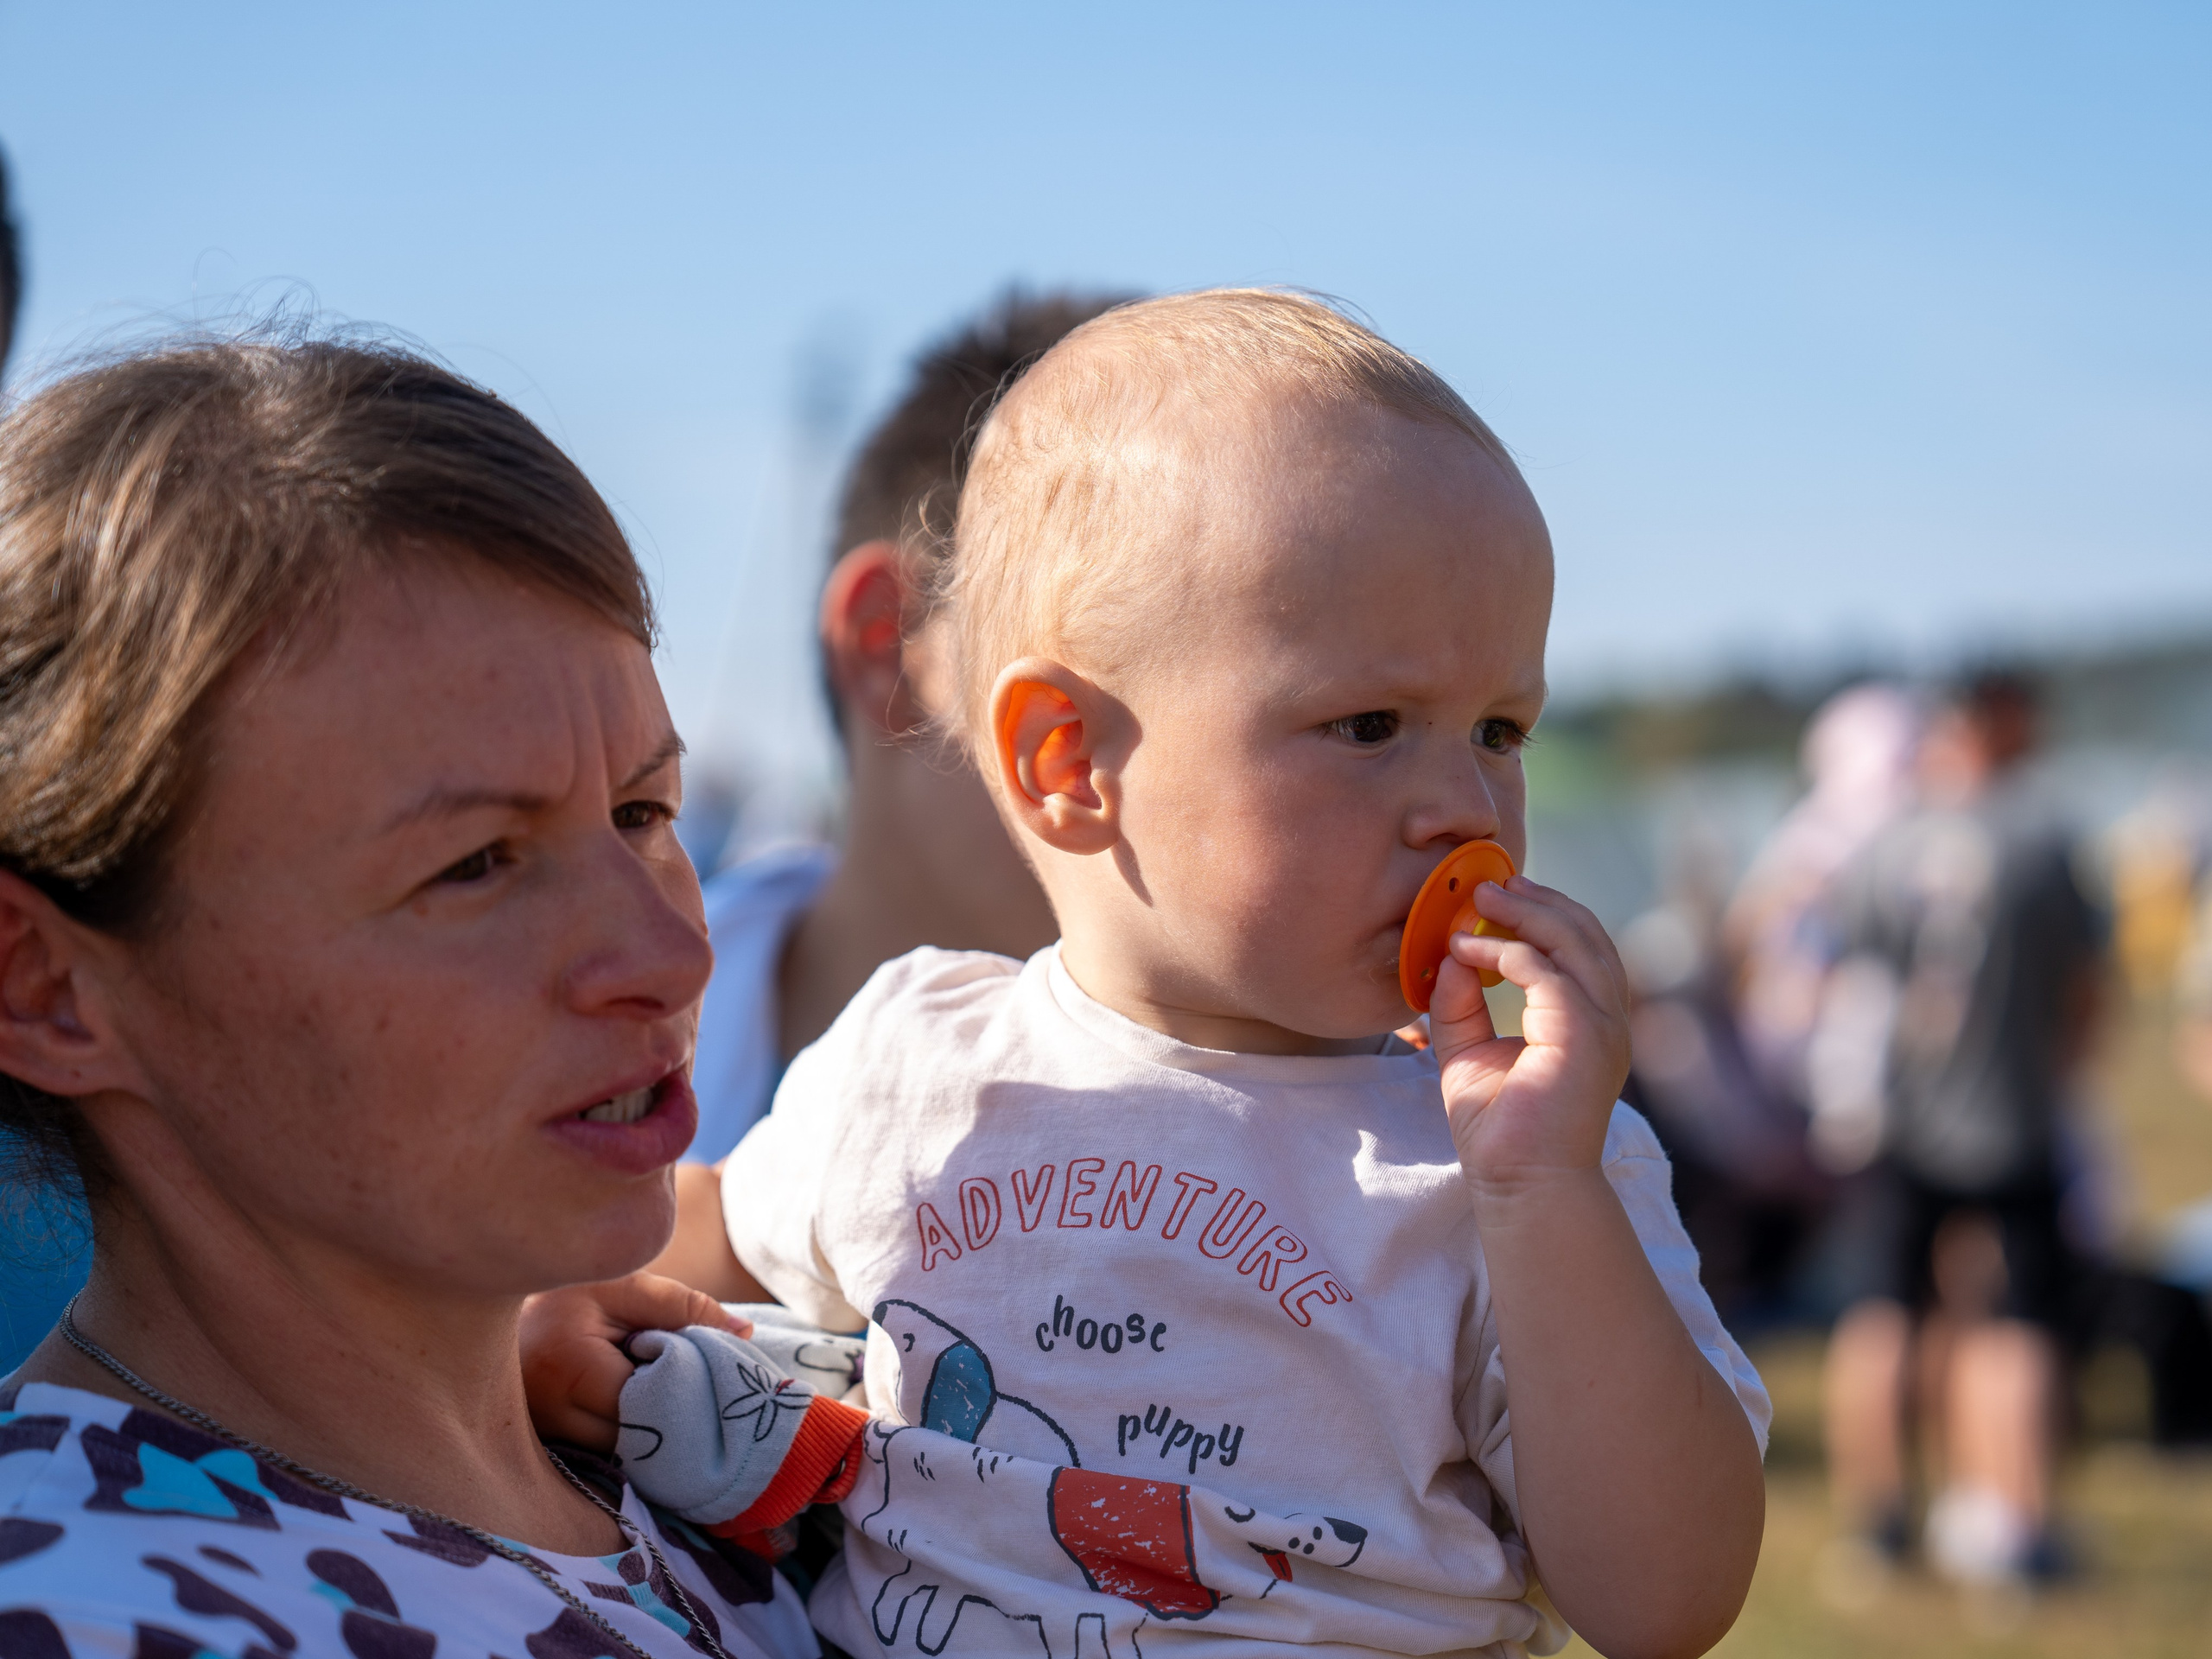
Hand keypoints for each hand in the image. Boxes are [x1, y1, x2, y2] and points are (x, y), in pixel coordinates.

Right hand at [519, 1272, 751, 1450]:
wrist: (485, 1311)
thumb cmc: (562, 1295)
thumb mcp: (622, 1287)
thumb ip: (684, 1307)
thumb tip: (745, 1334)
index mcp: (569, 1369)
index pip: (648, 1404)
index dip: (685, 1393)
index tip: (712, 1380)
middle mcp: (547, 1417)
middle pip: (635, 1442)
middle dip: (673, 1421)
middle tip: (703, 1398)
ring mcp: (539, 1442)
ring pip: (618, 1457)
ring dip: (650, 1435)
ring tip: (670, 1402)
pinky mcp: (539, 1452)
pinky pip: (598, 1459)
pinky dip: (626, 1442)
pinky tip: (642, 1418)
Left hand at [1425, 874, 1630, 1197]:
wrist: (1518, 1184)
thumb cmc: (1499, 1129)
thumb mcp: (1469, 1051)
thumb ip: (1461, 1003)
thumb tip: (1451, 956)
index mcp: (1590, 1021)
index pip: (1580, 949)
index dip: (1542, 916)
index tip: (1496, 900)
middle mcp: (1606, 1019)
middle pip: (1585, 935)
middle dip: (1538, 902)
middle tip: (1491, 885)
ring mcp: (1602, 1027)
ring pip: (1575, 942)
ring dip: (1527, 913)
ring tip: (1483, 899)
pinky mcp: (1583, 1037)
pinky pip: (1545, 973)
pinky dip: (1505, 952)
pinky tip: (1468, 949)